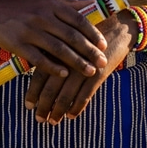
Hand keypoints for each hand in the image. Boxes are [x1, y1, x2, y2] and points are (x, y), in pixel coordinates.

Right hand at [0, 0, 107, 80]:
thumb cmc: (23, 7)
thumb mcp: (46, 1)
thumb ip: (70, 4)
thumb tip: (94, 3)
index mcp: (51, 4)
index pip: (77, 19)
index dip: (92, 33)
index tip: (104, 45)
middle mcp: (42, 17)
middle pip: (71, 36)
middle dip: (89, 51)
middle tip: (102, 62)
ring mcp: (30, 31)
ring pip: (58, 49)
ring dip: (76, 62)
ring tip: (90, 71)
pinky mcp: (19, 45)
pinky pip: (39, 59)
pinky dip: (53, 67)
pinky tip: (65, 75)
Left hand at [24, 9, 136, 124]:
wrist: (119, 26)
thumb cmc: (91, 33)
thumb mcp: (71, 38)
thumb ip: (57, 52)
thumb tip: (41, 71)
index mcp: (58, 47)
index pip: (40, 73)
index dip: (33, 91)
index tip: (27, 105)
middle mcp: (68, 58)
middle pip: (51, 86)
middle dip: (43, 105)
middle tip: (39, 118)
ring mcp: (83, 66)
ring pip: (66, 94)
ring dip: (58, 110)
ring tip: (53, 121)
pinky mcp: (98, 73)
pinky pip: (84, 96)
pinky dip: (76, 108)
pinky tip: (71, 116)